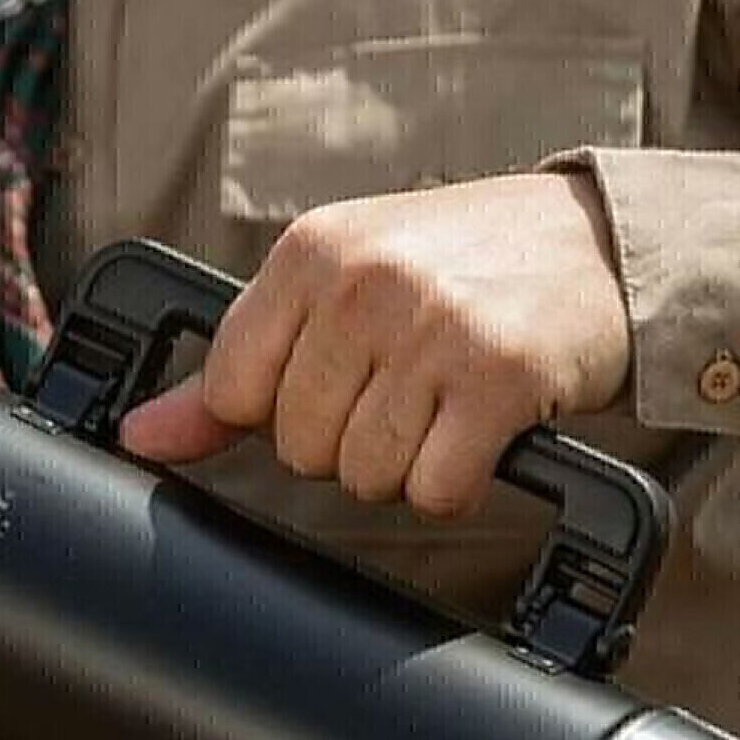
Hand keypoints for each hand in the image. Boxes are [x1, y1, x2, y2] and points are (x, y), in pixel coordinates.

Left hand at [120, 171, 631, 518]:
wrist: (600, 247)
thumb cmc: (457, 269)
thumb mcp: (337, 289)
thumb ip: (235, 366)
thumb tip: (139, 436)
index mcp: (309, 252)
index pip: (232, 392)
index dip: (280, 410)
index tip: (335, 378)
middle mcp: (364, 283)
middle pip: (298, 447)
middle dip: (349, 440)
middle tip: (406, 387)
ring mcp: (434, 328)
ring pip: (363, 477)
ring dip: (406, 464)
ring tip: (444, 402)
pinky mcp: (501, 378)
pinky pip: (434, 492)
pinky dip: (458, 483)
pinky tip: (480, 430)